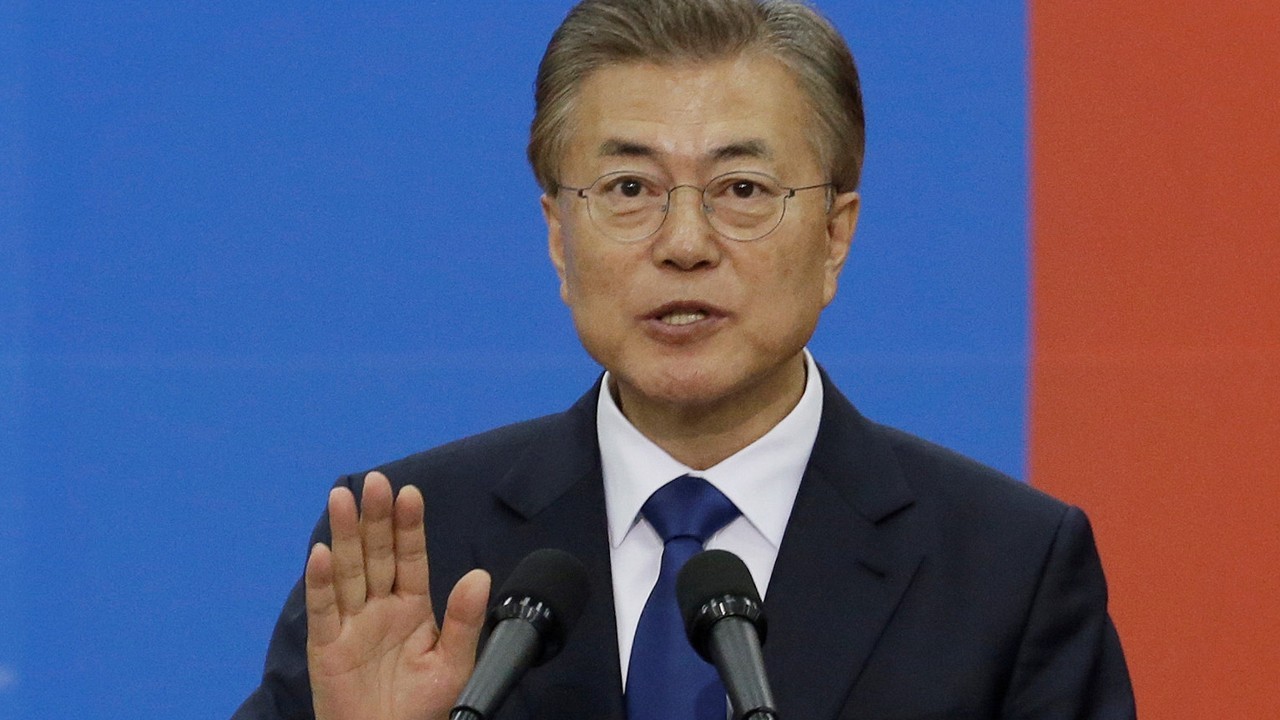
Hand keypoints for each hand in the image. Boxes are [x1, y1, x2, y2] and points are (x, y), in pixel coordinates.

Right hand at [305, 471, 490, 719]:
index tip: (409, 493)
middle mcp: (379, 608)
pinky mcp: (326, 647)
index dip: (409, 526)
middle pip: (376, 554)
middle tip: (375, 481)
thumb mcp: (453, 663)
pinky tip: (321, 553)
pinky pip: (324, 610)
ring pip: (347, 571)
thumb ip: (464, 620)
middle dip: (375, 518)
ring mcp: (351, 624)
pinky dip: (321, 582)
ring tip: (342, 497)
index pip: (410, 557)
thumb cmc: (423, 709)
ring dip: (344, 535)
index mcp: (412, 607)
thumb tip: (480, 575)